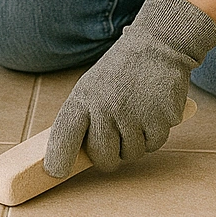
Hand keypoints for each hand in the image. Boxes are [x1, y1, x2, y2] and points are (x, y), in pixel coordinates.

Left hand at [44, 0, 215, 176]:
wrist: (158, 45)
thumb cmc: (121, 72)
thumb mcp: (93, 85)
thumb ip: (84, 117)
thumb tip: (74, 155)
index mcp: (84, 98)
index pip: (65, 134)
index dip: (58, 157)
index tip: (55, 172)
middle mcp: (106, 107)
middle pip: (103, 157)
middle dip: (109, 157)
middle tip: (115, 141)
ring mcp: (134, 114)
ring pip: (131, 154)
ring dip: (135, 143)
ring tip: (137, 115)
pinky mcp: (160, 118)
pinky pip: (154, 145)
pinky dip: (155, 135)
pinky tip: (153, 111)